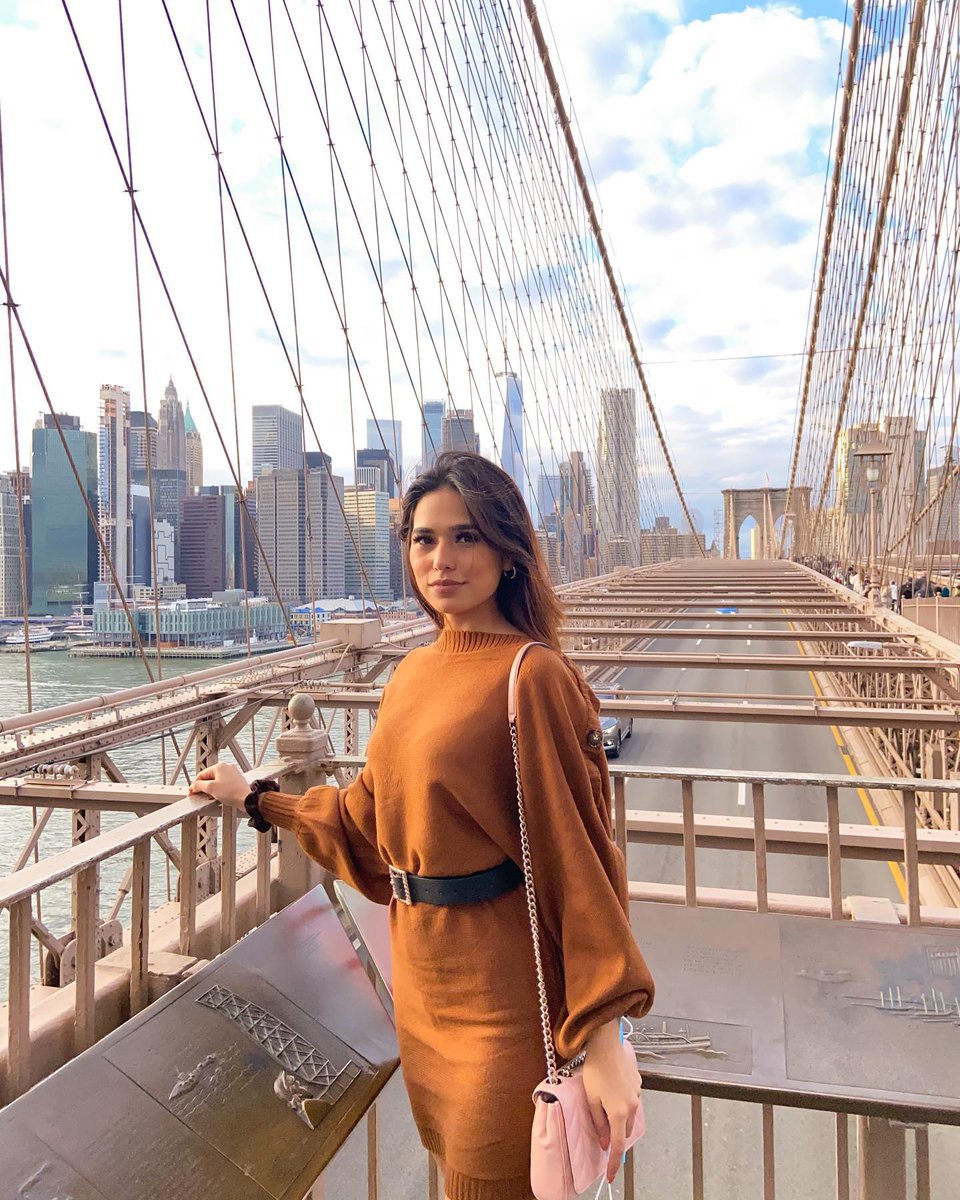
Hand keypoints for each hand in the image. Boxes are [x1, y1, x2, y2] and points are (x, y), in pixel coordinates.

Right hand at [188, 762, 248, 809]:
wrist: (246, 799)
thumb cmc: (231, 792)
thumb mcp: (211, 788)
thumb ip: (199, 785)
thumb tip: (194, 786)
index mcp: (219, 766)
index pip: (202, 774)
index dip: (195, 784)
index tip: (191, 792)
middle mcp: (227, 767)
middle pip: (209, 777)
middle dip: (203, 786)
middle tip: (198, 795)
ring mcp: (232, 773)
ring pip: (216, 781)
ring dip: (210, 789)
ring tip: (208, 797)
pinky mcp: (236, 781)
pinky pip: (224, 784)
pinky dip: (218, 789)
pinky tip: (218, 796)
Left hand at [582, 1020, 641, 1183]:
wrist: (606, 1045)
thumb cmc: (595, 1069)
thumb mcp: (591, 1099)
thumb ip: (598, 1122)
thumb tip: (604, 1140)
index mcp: (618, 1112)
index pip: (618, 1145)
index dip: (614, 1163)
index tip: (611, 1175)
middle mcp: (631, 1106)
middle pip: (624, 1131)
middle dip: (615, 1135)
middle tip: (602, 1132)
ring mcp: (637, 1095)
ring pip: (629, 1116)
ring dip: (619, 1118)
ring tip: (605, 1105)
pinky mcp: (638, 1084)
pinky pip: (631, 1101)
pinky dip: (623, 1104)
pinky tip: (612, 1090)